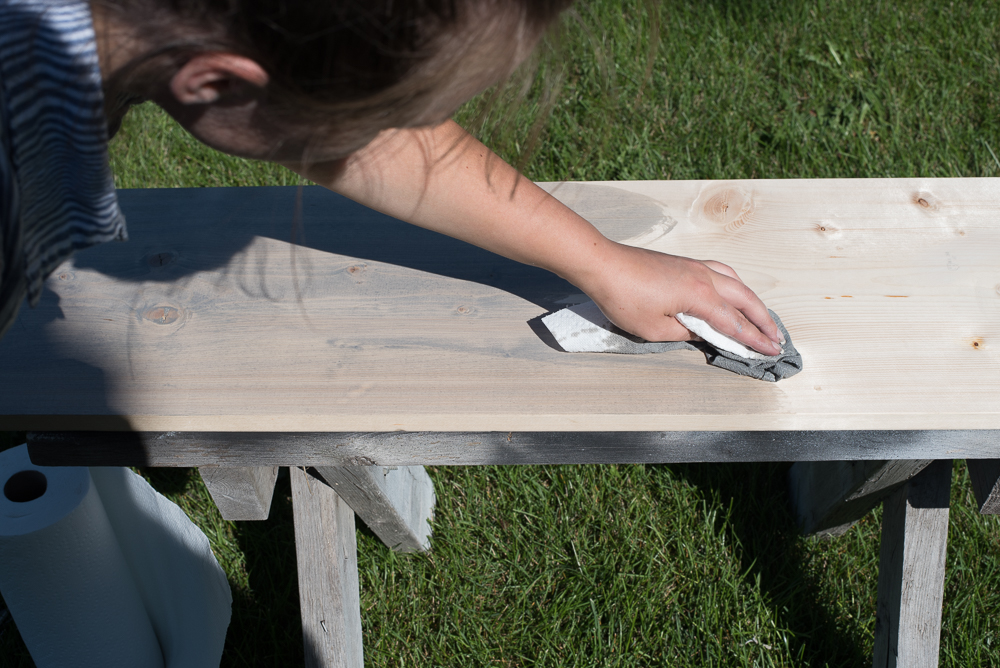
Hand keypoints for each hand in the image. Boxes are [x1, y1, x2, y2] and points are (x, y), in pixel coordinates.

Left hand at [576, 243, 782, 355]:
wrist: (603, 264)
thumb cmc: (623, 297)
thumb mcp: (653, 329)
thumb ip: (684, 333)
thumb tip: (703, 333)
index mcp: (699, 296)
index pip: (734, 323)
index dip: (754, 339)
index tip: (770, 351)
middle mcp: (704, 277)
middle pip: (744, 299)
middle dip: (763, 320)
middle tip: (777, 338)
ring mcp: (695, 266)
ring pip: (736, 282)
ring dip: (752, 301)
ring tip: (763, 317)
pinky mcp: (685, 263)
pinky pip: (722, 272)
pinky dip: (736, 285)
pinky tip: (735, 292)